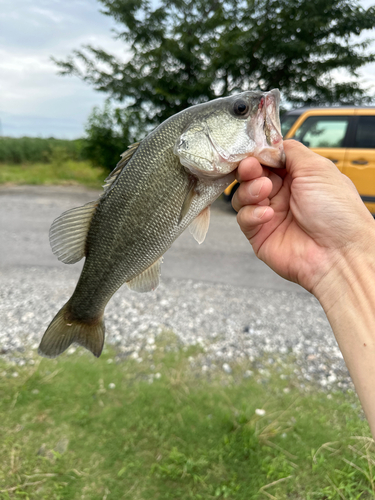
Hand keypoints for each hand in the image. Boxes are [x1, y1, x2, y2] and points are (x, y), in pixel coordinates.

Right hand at [232, 140, 373, 294]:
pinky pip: (243, 218)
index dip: (258, 155)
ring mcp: (270, 215)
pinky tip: (267, 215)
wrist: (338, 254)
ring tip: (265, 192)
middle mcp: (283, 195)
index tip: (252, 152)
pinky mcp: (260, 234)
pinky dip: (252, 213)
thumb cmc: (338, 213)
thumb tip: (272, 143)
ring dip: (249, 190)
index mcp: (298, 177)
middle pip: (251, 176)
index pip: (268, 160)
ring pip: (242, 196)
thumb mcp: (317, 168)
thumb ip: (291, 151)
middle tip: (251, 168)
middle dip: (249, 170)